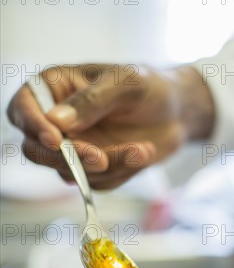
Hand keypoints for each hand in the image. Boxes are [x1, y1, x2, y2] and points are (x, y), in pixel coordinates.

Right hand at [7, 64, 213, 188]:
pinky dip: (120, 173)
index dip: (33, 126)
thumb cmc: (149, 86)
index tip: (56, 139)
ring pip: (69, 172)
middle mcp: (57, 122)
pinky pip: (96, 184)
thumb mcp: (126, 83)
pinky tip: (142, 153)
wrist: (177, 113)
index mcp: (54, 89)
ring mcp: (73, 149)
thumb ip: (92, 99)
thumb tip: (57, 120)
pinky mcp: (92, 170)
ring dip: (107, 166)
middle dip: (70, 158)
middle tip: (102, 158)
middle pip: (36, 150)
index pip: (22, 109)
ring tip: (142, 148)